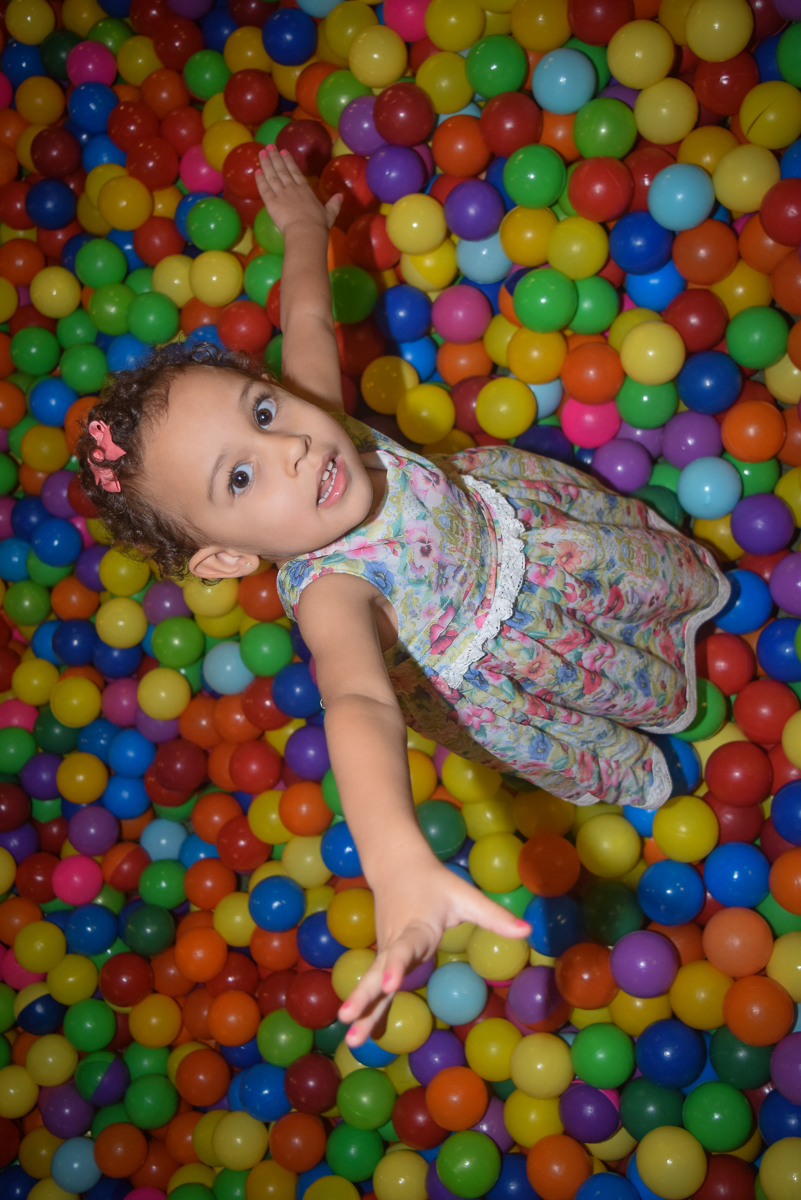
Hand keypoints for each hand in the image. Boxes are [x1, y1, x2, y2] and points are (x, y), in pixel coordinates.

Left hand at [256, 144, 342, 234]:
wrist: (306, 231)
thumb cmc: (318, 225)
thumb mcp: (329, 214)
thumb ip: (334, 204)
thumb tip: (340, 196)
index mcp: (305, 190)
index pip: (295, 172)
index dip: (289, 161)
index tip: (284, 151)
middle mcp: (292, 188)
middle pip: (282, 170)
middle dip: (275, 157)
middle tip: (269, 146)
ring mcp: (281, 194)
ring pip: (272, 175)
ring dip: (266, 163)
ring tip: (261, 152)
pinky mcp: (271, 202)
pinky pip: (264, 188)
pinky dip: (260, 179)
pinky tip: (257, 171)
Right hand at [338, 855, 530, 1046]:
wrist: (396, 865)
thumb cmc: (435, 881)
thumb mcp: (466, 896)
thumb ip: (494, 916)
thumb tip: (527, 931)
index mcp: (415, 928)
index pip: (403, 950)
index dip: (397, 968)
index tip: (390, 986)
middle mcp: (395, 942)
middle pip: (377, 973)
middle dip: (363, 997)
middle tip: (347, 1019)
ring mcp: (385, 952)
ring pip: (371, 983)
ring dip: (360, 1009)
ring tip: (351, 1039)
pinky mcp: (383, 958)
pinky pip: (374, 986)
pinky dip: (366, 1009)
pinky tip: (361, 1036)